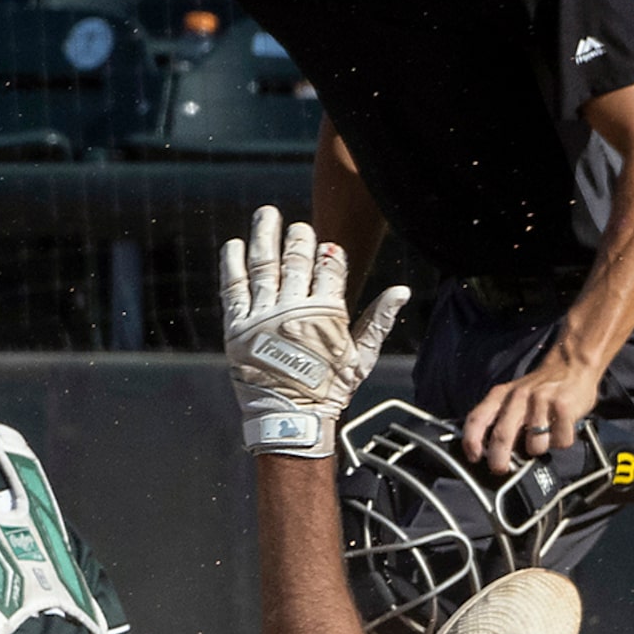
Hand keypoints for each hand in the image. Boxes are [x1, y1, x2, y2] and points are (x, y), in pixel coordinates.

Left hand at [219, 205, 408, 457]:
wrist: (291, 420)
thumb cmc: (329, 390)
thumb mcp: (361, 357)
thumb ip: (378, 320)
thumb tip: (401, 291)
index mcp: (326, 313)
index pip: (330, 268)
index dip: (330, 255)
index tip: (328, 247)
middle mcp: (293, 309)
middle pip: (297, 260)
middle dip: (299, 239)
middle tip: (299, 227)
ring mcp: (263, 316)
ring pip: (265, 265)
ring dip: (265, 235)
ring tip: (266, 214)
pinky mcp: (238, 327)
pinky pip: (234, 287)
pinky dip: (233, 264)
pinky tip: (234, 245)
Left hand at [461, 353, 602, 474]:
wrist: (572, 364)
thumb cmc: (539, 387)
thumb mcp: (512, 395)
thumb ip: (499, 417)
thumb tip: (487, 451)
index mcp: (501, 395)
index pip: (478, 418)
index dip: (471, 440)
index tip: (474, 457)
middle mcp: (519, 397)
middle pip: (502, 436)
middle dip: (499, 459)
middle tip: (501, 469)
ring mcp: (542, 401)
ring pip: (535, 445)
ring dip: (539, 449)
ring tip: (544, 438)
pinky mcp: (564, 406)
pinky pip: (560, 441)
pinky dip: (561, 441)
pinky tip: (560, 430)